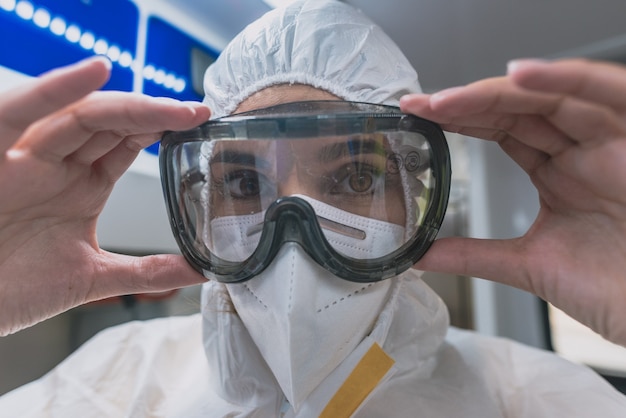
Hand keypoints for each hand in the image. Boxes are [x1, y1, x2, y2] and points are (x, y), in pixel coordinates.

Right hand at [0, 57, 210, 334]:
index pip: (127, 142)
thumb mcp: (92, 278)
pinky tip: (93, 73)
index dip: (164, 128)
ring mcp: (26, 159)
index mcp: (81, 185)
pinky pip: (17, 112)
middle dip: (157, 114)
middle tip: (198, 112)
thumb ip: (146, 273)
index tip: (201, 124)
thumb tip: (200, 271)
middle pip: (111, 123)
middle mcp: (58, 165)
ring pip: (79, 115)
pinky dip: (53, 91)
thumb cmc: (11, 288)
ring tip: (171, 106)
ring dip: (127, 106)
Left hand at [401, 58, 625, 345]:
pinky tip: (520, 77)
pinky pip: (606, 94)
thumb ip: (475, 255)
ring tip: (449, 98)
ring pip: (551, 97)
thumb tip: (421, 255)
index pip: (502, 130)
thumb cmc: (612, 287)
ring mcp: (609, 142)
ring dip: (498, 93)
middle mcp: (581, 151)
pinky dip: (566, 79)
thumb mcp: (529, 265)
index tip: (418, 118)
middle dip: (466, 103)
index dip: (460, 120)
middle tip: (420, 105)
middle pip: (519, 110)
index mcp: (559, 174)